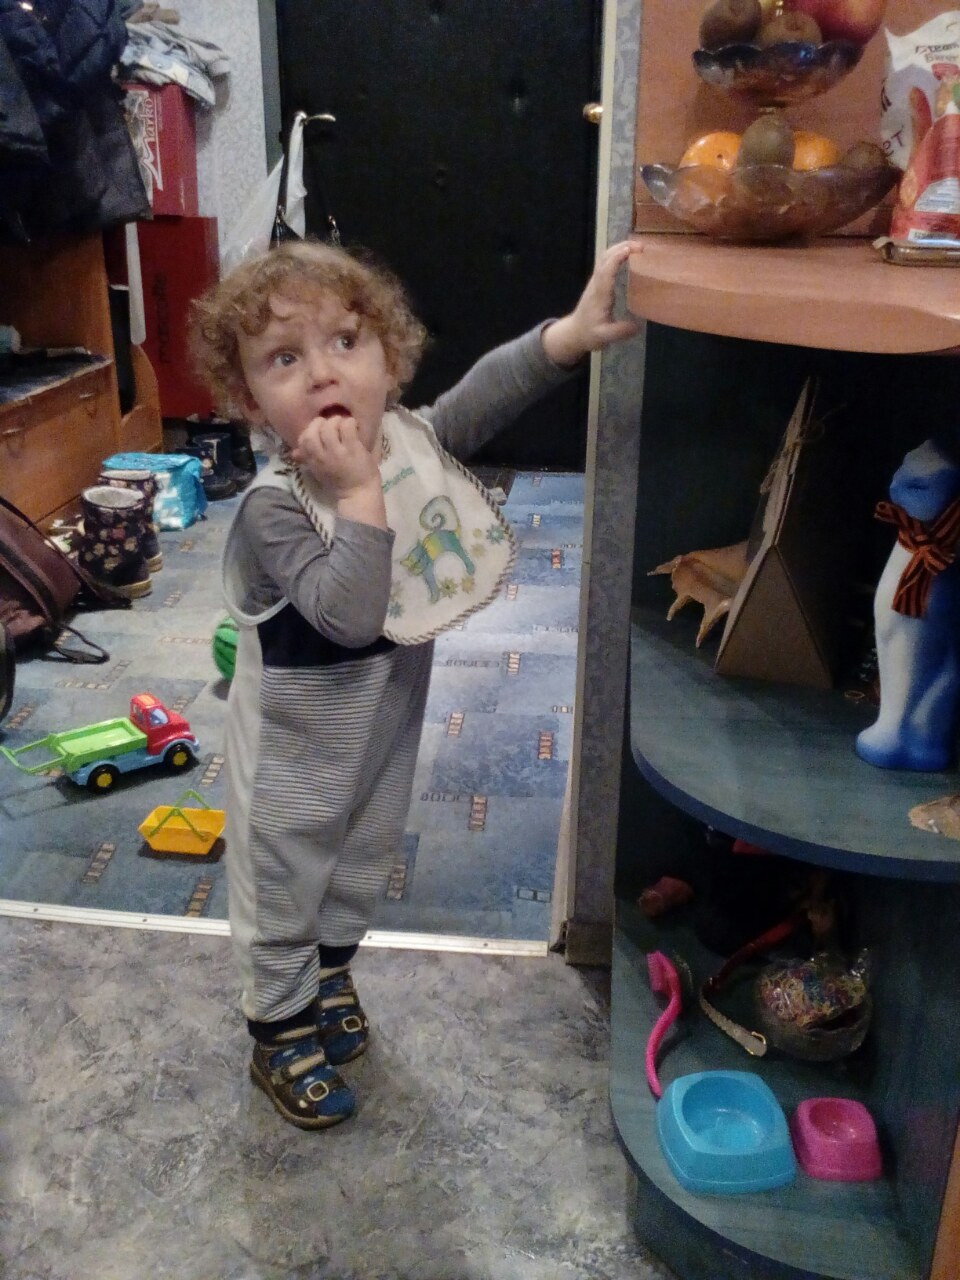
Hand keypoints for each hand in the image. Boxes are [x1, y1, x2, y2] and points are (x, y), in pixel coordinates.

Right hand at [292, 414, 379, 498]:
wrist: (358, 493)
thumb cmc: (339, 481)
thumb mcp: (318, 471)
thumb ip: (307, 459)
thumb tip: (294, 452)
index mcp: (313, 460)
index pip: (303, 438)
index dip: (310, 430)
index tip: (320, 431)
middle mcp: (322, 456)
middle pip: (313, 430)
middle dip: (321, 423)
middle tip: (332, 426)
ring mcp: (337, 452)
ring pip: (330, 426)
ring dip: (337, 421)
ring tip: (344, 426)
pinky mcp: (353, 449)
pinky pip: (347, 427)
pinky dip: (350, 423)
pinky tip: (355, 428)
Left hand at [541, 240, 643, 367]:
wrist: (575, 332)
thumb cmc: (590, 334)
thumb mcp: (605, 337)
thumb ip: (620, 331)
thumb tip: (638, 325)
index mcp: (600, 294)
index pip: (606, 271)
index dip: (617, 258)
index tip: (631, 250)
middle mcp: (597, 283)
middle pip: (605, 257)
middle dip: (622, 247)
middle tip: (641, 246)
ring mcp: (596, 281)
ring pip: (604, 256)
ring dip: (620, 247)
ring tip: (638, 246)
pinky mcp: (598, 281)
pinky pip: (606, 262)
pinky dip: (618, 253)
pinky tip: (629, 254)